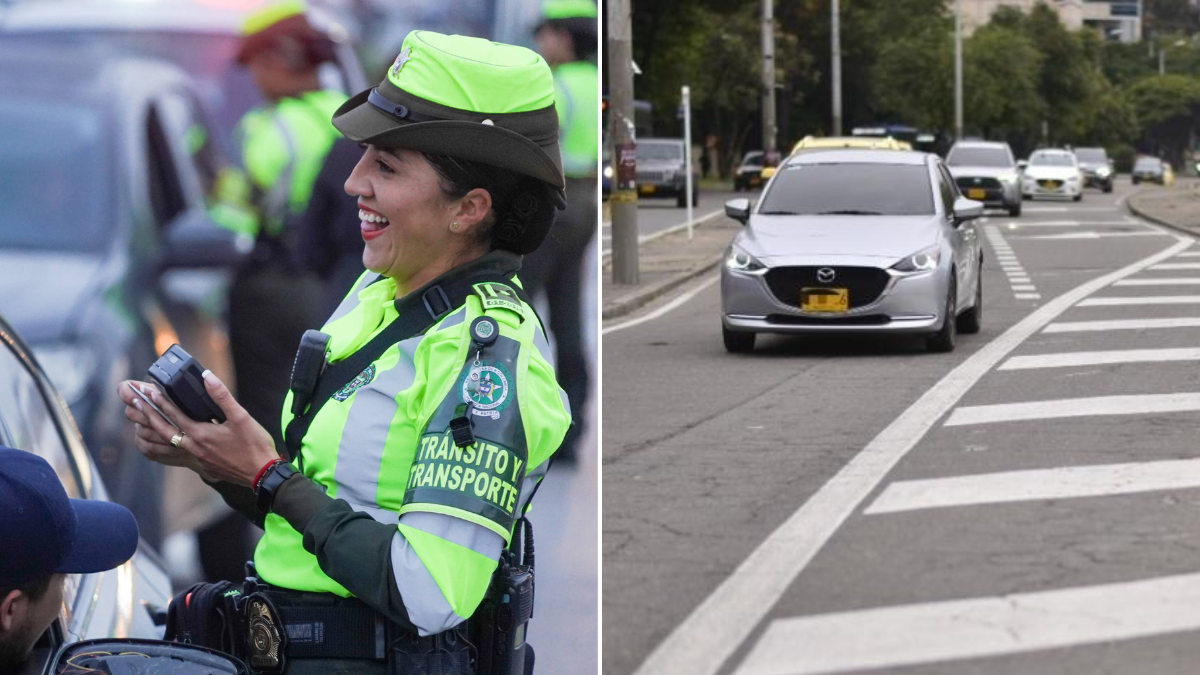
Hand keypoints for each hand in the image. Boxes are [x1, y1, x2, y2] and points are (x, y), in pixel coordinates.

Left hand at [116, 372, 278, 485]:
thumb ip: (222, 396)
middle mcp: (194, 447)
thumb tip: (207, 377)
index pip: (175, 415)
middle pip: (164, 430)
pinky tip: (170, 439)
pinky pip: (179, 452)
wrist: (262, 474)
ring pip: (170, 443)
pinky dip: (168, 443)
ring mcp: (198, 458)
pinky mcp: (204, 465)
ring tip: (145, 420)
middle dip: (148, 415)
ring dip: (155, 430)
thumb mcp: (241, 417)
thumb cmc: (253, 445)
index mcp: (201, 434)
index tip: (148, 391)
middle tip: (135, 403)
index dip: (160, 402)